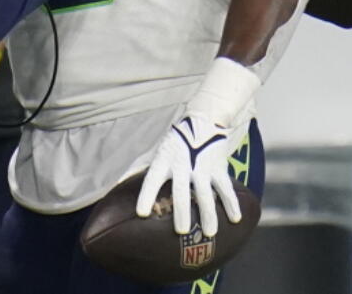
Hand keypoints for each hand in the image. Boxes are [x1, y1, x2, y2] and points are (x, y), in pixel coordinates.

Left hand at [135, 114, 241, 236]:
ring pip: (205, 193)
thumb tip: (116, 186)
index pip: (153, 179)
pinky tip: (235, 219)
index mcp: (164, 160)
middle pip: (181, 191)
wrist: (205, 120)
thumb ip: (140, 169)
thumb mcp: (157, 151)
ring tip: (209, 232)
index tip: (142, 213)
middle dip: (182, 211)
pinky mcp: (218, 167)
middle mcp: (183, 164)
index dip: (147, 195)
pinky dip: (231, 203)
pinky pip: (225, 188)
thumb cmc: (177, 141)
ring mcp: (202, 167)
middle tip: (181, 230)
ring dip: (208, 213)